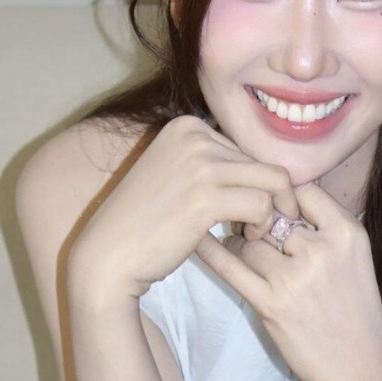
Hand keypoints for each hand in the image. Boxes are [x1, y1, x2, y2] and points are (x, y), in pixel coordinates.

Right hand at [69, 115, 299, 299]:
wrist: (108, 254)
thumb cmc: (144, 221)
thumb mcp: (178, 174)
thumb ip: (214, 163)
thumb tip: (269, 170)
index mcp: (186, 126)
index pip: (247, 149)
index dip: (251, 182)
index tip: (237, 207)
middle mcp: (194, 136)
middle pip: (264, 162)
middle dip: (268, 196)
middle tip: (251, 225)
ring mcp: (200, 164)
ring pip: (273, 181)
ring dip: (271, 212)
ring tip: (250, 231)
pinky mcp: (206, 196)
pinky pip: (262, 205)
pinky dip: (262, 225)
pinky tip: (243, 237)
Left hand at [199, 182, 381, 380]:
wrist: (360, 366)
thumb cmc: (355, 310)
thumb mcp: (355, 257)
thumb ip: (324, 227)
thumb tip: (275, 199)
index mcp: (348, 234)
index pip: (304, 191)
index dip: (286, 198)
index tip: (277, 210)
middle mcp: (323, 250)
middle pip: (273, 216)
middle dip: (261, 223)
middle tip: (252, 230)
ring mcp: (296, 278)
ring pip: (250, 241)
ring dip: (242, 243)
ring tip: (244, 252)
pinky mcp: (271, 303)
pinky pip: (232, 267)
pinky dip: (214, 251)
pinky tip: (201, 240)